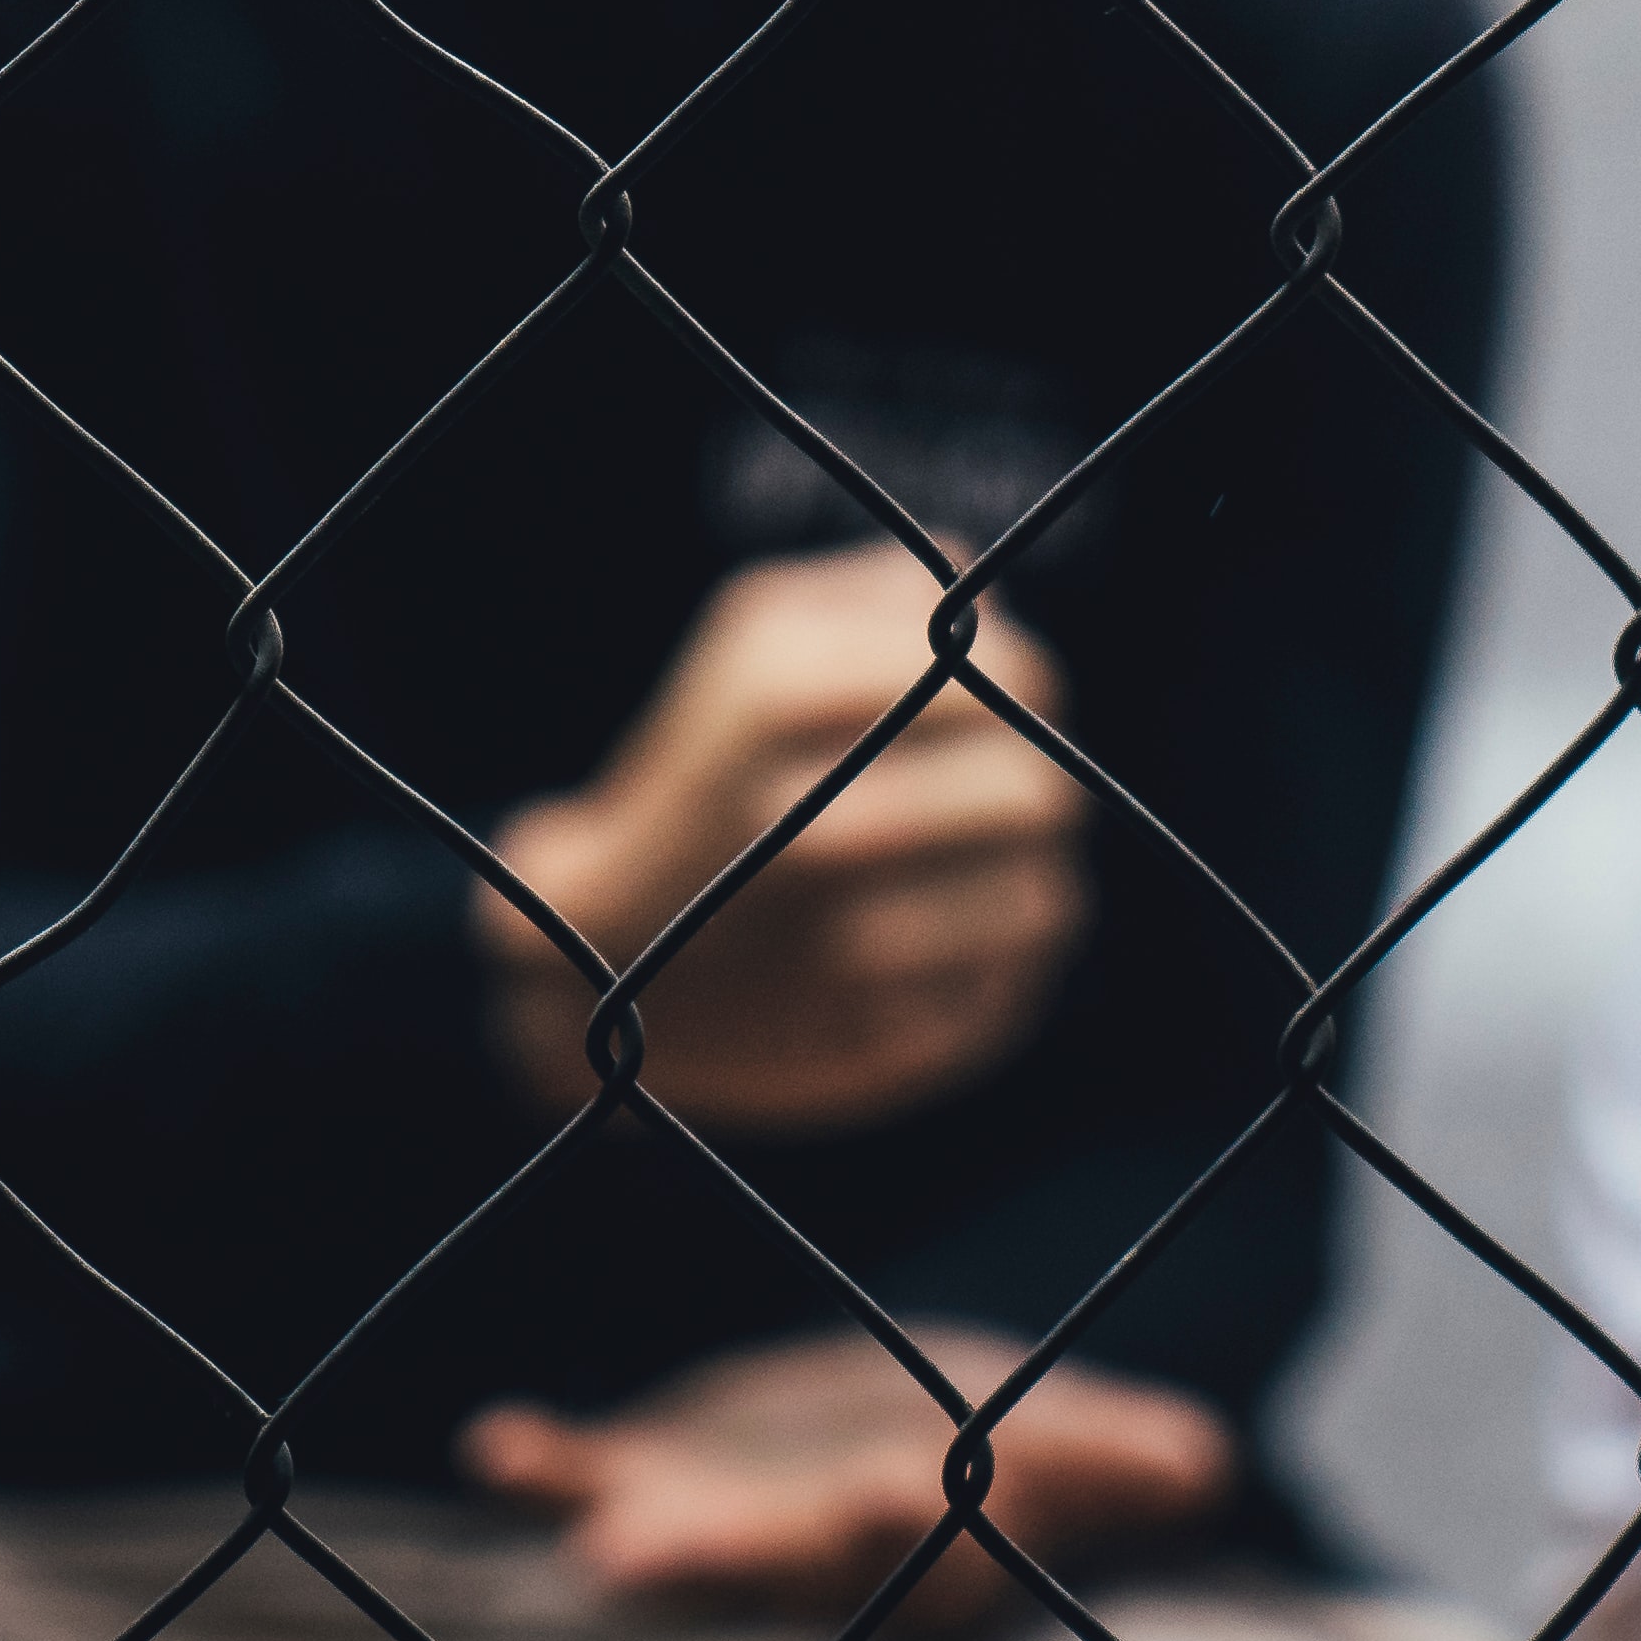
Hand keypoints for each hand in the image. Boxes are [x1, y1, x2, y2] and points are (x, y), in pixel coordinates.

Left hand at [465, 1325, 1232, 1619]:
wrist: (919, 1452)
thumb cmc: (1019, 1453)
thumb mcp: (1075, 1440)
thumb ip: (1124, 1456)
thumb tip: (1200, 1458)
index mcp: (923, 1552)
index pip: (912, 1552)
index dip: (895, 1526)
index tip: (882, 1492)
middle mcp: (818, 1560)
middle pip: (766, 1569)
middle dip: (705, 1560)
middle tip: (623, 1560)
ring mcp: (730, 1528)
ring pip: (674, 1544)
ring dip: (617, 1537)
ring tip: (568, 1535)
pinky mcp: (671, 1475)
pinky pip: (601, 1477)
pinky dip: (549, 1469)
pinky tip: (496, 1445)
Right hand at [480, 542, 1086, 1133]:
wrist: (597, 958)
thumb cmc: (701, 774)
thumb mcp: (753, 643)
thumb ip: (876, 595)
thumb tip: (989, 590)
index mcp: (784, 695)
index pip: (1010, 674)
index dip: (1021, 683)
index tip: (998, 703)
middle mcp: (815, 826)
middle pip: (1038, 793)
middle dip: (1029, 787)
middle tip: (999, 792)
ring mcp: (844, 953)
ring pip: (1044, 899)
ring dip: (1018, 881)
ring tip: (967, 872)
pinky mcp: (874, 1049)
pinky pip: (1007, 992)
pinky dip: (991, 965)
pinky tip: (938, 946)